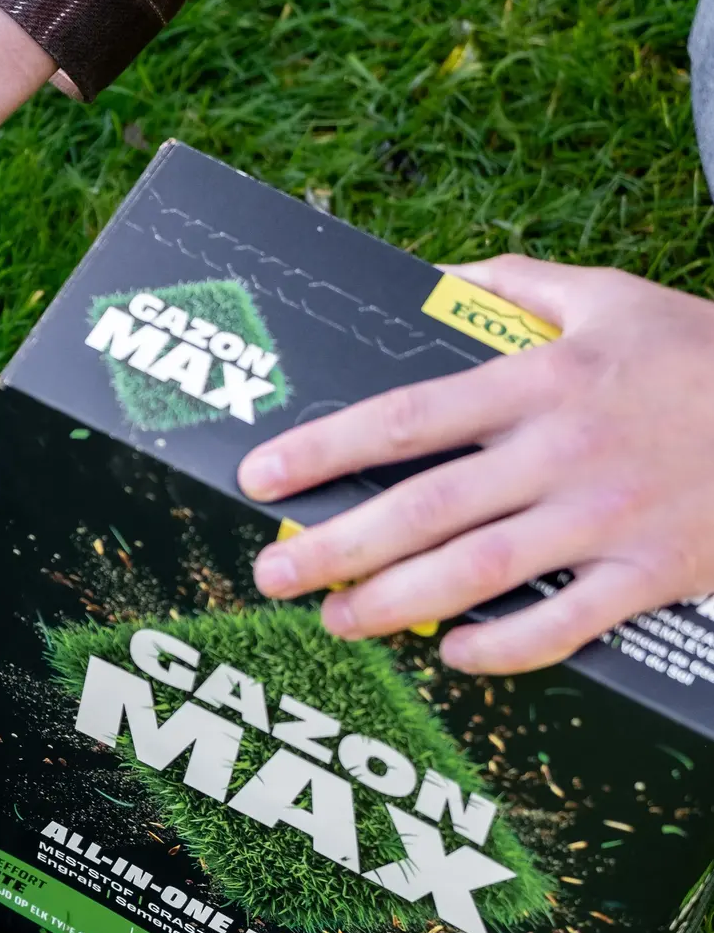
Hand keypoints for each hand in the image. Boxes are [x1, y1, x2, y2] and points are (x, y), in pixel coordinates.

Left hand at [239, 255, 713, 673]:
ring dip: (395, 604)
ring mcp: (608, 517)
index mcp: (541, 380)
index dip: (325, 448)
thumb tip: (439, 278)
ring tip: (336, 621)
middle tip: (273, 574)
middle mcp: (563, 451)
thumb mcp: (609, 295)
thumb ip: (515, 282)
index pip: (406, 417)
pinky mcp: (654, 571)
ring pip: (479, 573)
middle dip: (337, 546)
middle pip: (425, 507)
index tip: (262, 475)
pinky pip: (566, 625)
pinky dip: (505, 648)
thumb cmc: (700, 351)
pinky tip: (455, 654)